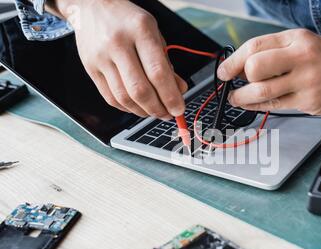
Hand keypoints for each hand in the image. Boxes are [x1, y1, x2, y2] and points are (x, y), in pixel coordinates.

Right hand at [56, 0, 186, 118]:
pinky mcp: (90, 68)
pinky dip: (127, 107)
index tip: (179, 109)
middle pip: (140, 90)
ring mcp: (101, 57)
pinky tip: (138, 106)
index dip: (170, 96)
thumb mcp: (154, 34)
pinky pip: (110, 97)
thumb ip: (166, 63)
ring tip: (154, 111)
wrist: (92, 5)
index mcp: (140, 30)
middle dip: (157, 108)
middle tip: (167, 114)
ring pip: (124, 97)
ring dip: (143, 111)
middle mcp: (118, 43)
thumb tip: (179, 91)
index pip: (158, 72)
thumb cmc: (128, 21)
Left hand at [217, 29, 320, 114]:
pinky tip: (251, 105)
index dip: (233, 60)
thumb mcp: (307, 43)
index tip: (224, 70)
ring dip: (242, 97)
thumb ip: (277, 50)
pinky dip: (256, 107)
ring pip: (261, 91)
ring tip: (237, 98)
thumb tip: (246, 63)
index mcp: (297, 39)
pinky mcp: (307, 102)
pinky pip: (274, 106)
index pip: (255, 46)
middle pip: (255, 67)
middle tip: (235, 83)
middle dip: (239, 78)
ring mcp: (304, 82)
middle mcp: (300, 58)